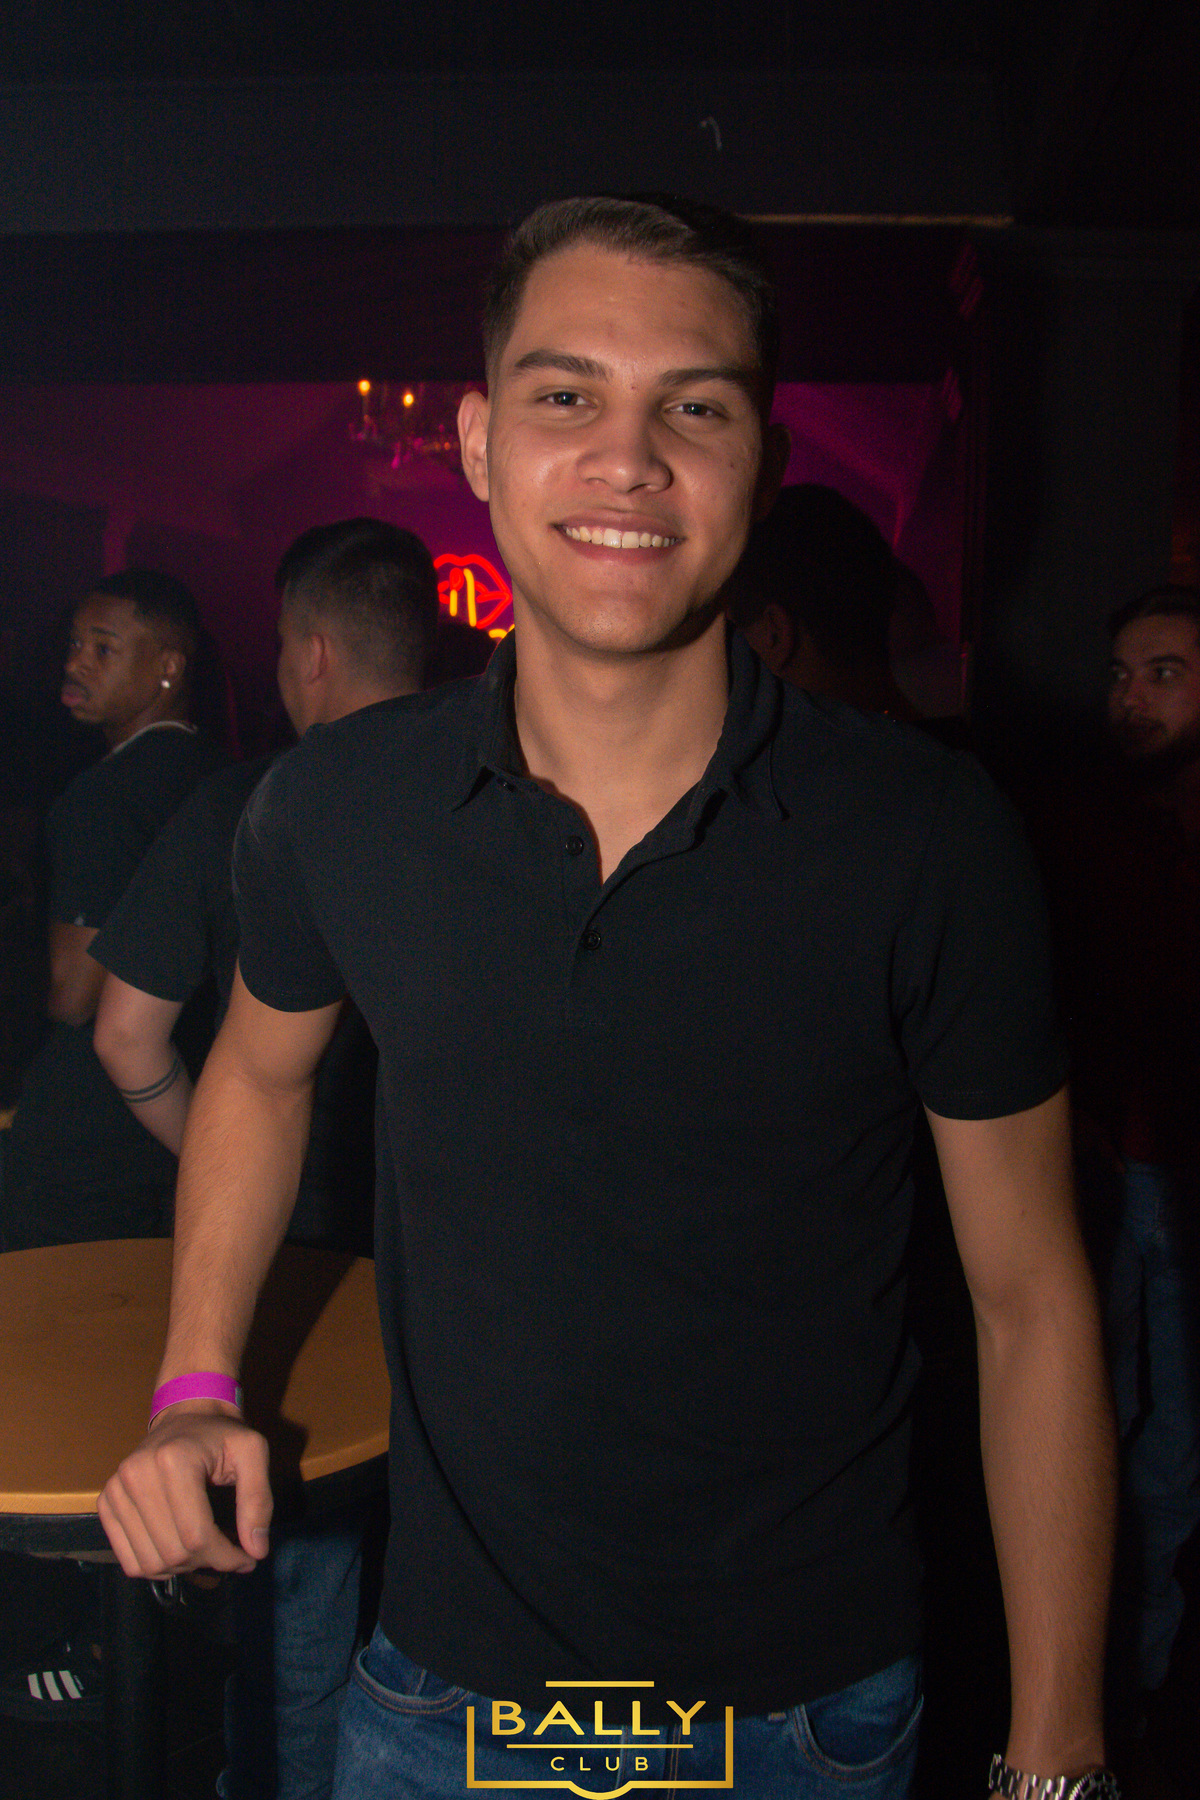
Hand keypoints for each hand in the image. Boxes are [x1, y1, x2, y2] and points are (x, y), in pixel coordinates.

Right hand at [98, 1405, 272, 1577]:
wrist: (185, 1416)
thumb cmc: (220, 1435)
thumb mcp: (253, 1453)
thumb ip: (258, 1500)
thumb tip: (256, 1551)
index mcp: (173, 1461)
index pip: (197, 1535)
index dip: (226, 1557)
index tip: (247, 1558)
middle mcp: (137, 1475)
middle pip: (173, 1553)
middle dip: (208, 1563)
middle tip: (228, 1552)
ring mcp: (116, 1490)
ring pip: (149, 1564)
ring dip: (183, 1568)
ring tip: (204, 1550)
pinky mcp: (107, 1503)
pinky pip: (129, 1560)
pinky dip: (157, 1566)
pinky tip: (178, 1549)